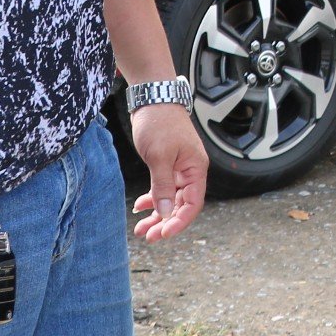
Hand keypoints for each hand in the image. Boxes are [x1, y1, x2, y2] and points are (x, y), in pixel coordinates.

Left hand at [128, 104, 207, 239]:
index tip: (163, 234)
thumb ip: (162, 186)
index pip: (192, 204)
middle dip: (165, 222)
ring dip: (157, 215)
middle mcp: (190, 171)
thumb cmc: (160, 122)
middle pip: (181, 205)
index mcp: (195, 169)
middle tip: (148, 236)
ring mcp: (179, 168)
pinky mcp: (166, 165)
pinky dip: (152, 199)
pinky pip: (162, 189)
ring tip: (141, 228)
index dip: (179, 222)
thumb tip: (164, 212)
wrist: (153, 99)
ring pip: (170, 200)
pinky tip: (140, 207)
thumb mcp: (159, 156)